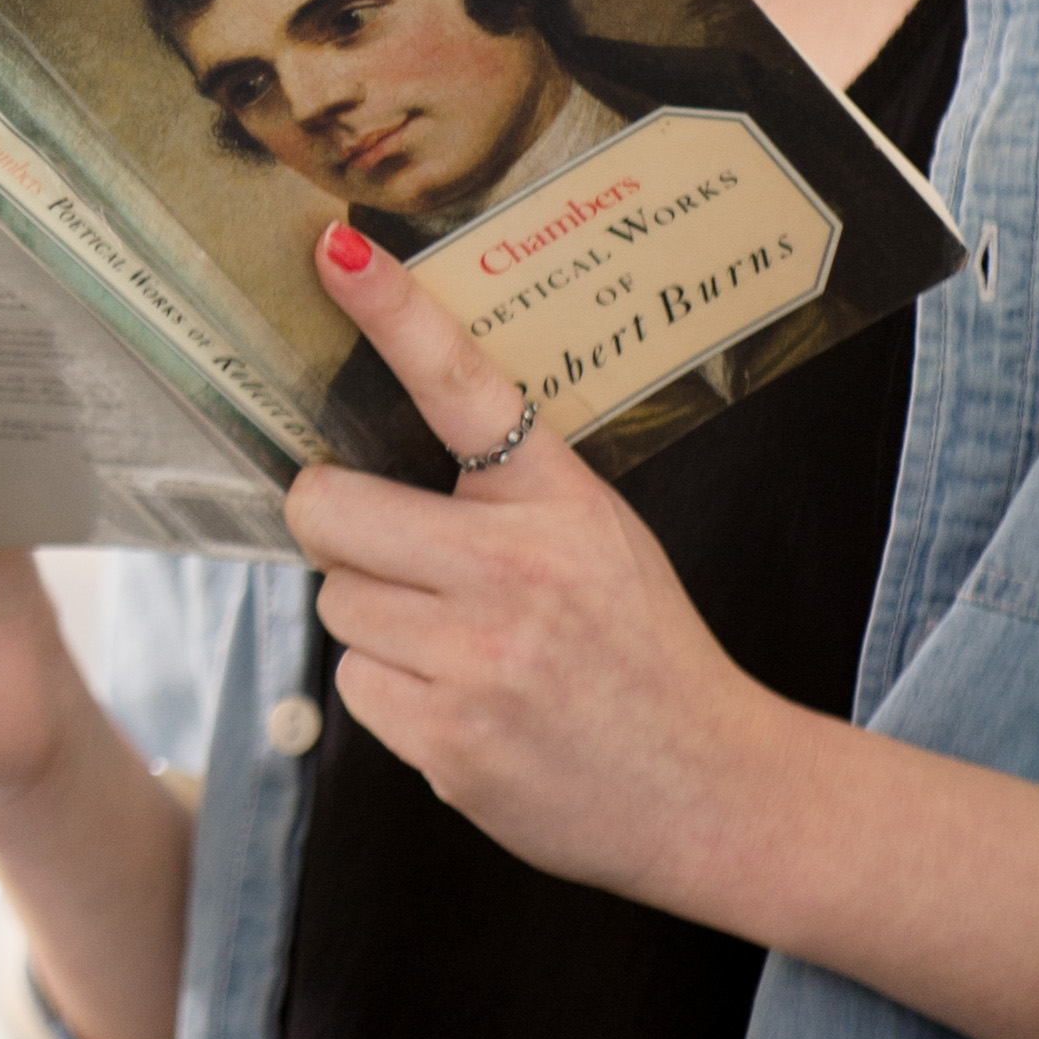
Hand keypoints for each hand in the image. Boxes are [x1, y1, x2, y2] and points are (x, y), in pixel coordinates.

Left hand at [279, 223, 795, 904]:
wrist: (710, 791)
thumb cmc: (638, 648)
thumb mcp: (599, 534)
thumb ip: (503, 489)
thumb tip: (376, 455)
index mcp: (559, 498)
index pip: (461, 385)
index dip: (392, 311)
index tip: (336, 246)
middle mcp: (515, 569)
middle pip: (327, 508)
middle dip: (331, 522)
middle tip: (375, 542)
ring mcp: (478, 659)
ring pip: (336, 602)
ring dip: (373, 618)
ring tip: (456, 643)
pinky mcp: (449, 740)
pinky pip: (355, 684)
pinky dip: (391, 692)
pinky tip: (461, 703)